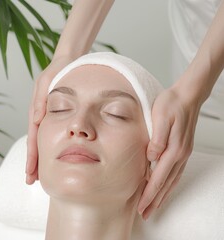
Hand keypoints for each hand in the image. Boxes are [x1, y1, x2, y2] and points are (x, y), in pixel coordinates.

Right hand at [26, 55, 74, 183]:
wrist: (68, 62)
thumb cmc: (57, 70)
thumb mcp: (47, 82)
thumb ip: (41, 100)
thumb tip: (36, 120)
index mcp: (37, 110)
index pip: (34, 138)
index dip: (32, 157)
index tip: (31, 173)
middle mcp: (40, 116)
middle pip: (36, 144)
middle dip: (33, 163)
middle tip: (32, 181)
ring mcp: (46, 117)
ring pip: (43, 141)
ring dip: (40, 158)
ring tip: (39, 175)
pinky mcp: (54, 115)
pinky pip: (51, 134)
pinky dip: (49, 147)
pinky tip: (52, 156)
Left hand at [137, 84, 201, 219]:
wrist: (187, 96)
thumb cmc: (171, 104)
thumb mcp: (160, 118)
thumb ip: (156, 140)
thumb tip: (151, 158)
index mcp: (173, 150)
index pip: (158, 178)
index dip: (149, 194)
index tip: (141, 207)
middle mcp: (180, 155)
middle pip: (165, 184)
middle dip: (154, 201)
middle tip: (145, 214)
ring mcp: (182, 154)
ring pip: (171, 181)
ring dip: (162, 195)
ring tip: (154, 206)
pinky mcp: (182, 150)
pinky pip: (175, 173)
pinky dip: (168, 184)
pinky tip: (164, 188)